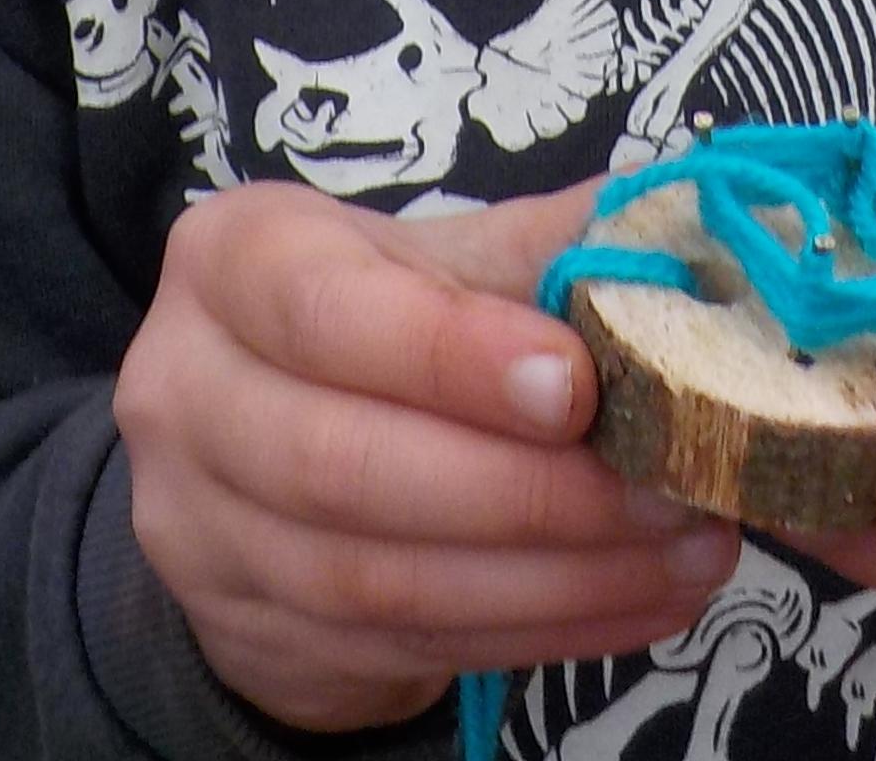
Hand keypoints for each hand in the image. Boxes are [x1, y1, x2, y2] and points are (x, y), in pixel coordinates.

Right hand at [113, 182, 742, 732]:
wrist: (272, 448)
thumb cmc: (378, 320)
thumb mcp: (443, 257)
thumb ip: (550, 245)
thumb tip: (689, 231)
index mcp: (232, 262)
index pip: (325, 311)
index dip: (448, 354)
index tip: (574, 384)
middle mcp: (186, 392)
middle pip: (344, 464)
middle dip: (526, 491)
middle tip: (668, 488)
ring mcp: (202, 528)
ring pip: (380, 577)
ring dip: (553, 577)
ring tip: (683, 549)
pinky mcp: (253, 631)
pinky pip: (407, 644)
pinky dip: (539, 630)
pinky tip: (636, 601)